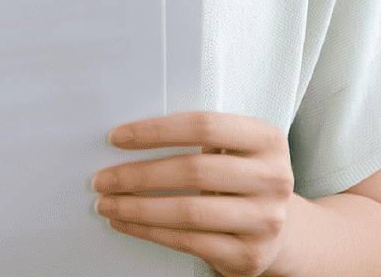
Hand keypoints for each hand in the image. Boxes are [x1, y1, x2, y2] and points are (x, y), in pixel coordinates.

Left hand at [92, 110, 295, 276]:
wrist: (277, 229)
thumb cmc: (240, 178)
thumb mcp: (232, 148)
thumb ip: (196, 137)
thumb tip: (126, 138)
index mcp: (267, 139)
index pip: (204, 126)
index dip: (155, 130)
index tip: (117, 137)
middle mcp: (273, 179)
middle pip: (193, 170)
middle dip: (138, 174)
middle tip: (102, 177)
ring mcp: (265, 220)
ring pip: (188, 211)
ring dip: (137, 207)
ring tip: (107, 202)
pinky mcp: (250, 255)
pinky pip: (189, 242)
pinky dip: (150, 231)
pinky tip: (127, 222)